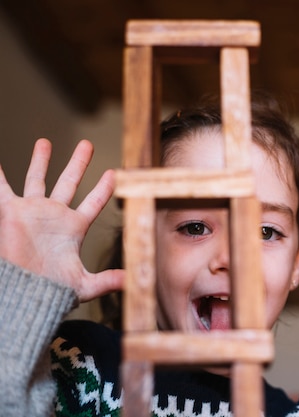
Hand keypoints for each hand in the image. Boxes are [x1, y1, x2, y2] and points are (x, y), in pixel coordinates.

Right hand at [0, 138, 123, 301]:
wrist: (24, 291)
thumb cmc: (52, 290)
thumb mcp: (84, 284)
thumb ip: (108, 280)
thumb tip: (132, 280)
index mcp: (74, 228)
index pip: (93, 202)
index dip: (104, 188)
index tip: (114, 173)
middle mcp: (54, 216)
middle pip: (69, 182)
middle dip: (77, 163)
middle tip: (86, 144)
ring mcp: (32, 212)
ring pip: (37, 179)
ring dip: (41, 160)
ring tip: (44, 142)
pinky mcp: (11, 213)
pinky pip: (2, 189)